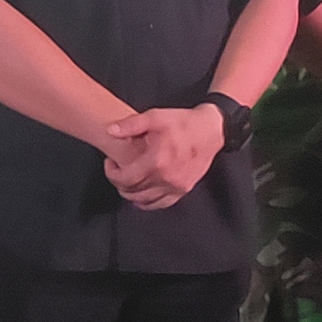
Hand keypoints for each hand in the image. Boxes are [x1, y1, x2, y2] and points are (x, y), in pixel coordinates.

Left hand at [99, 103, 227, 210]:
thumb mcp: (155, 116)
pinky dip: (148, 203)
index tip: (110, 164)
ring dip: (131, 194)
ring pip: (145, 200)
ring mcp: (176, 186)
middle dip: (119, 182)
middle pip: (133, 191)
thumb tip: (110, 131)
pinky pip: (161, 204)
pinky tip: (141, 196)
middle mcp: (166, 177)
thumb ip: (131, 124)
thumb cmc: (183, 122)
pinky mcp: (184, 189)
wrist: (211, 130)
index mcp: (157, 161)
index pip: (125, 179)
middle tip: (117, 170)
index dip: (111, 174)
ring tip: (127, 181)